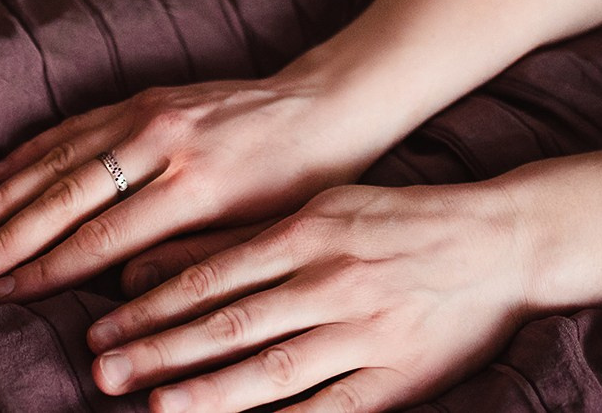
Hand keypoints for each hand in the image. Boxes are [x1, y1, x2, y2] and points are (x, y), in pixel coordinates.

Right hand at [0, 74, 389, 301]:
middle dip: (7, 237)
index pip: (101, 238)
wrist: (330, 105)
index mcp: (195, 185)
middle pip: (67, 196)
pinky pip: (79, 124)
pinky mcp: (149, 95)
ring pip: (62, 155)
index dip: (44, 271)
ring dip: (5, 193)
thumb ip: (189, 261)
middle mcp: (164, 142)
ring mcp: (152, 111)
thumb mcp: (258, 234)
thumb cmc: (303, 184)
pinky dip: (35, 150)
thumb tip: (117, 297)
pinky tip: (1, 172)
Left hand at [85, 182, 537, 412]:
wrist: (500, 241)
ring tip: (155, 408)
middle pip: (232, 323)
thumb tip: (149, 264)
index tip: (102, 328)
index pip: (213, 274)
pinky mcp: (397, 376)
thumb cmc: (393, 222)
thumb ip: (239, 238)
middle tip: (101, 372)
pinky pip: (331, 409)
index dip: (153, 305)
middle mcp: (330, 280)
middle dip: (162, 351)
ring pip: (274, 370)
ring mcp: (364, 331)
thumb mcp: (317, 208)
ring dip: (210, 393)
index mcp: (307, 232)